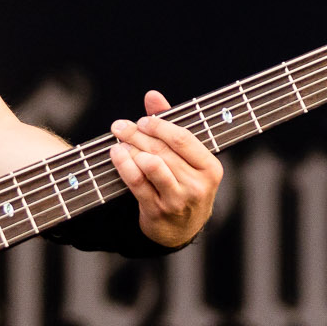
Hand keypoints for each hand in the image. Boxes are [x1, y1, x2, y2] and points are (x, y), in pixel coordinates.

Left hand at [109, 89, 223, 248]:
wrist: (182, 229)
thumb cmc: (184, 184)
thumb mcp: (186, 158)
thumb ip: (170, 124)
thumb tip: (152, 95)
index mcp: (210, 168)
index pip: (183, 138)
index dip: (159, 126)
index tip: (143, 121)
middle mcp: (197, 184)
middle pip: (162, 150)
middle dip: (137, 134)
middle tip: (120, 126)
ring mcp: (177, 199)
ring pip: (150, 165)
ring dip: (131, 149)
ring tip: (119, 141)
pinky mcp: (157, 210)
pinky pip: (137, 183)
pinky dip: (124, 165)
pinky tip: (116, 155)